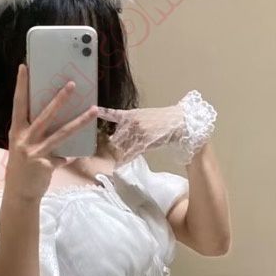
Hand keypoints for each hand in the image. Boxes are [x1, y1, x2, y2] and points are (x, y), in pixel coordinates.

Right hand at [5, 64, 97, 201]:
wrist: (19, 194)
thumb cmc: (22, 168)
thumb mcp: (22, 147)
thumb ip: (35, 134)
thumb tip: (56, 122)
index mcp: (16, 132)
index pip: (18, 104)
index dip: (21, 86)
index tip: (24, 67)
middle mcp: (24, 140)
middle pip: (45, 115)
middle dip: (59, 99)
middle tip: (72, 84)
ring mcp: (36, 152)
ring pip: (62, 133)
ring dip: (80, 121)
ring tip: (94, 110)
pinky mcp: (46, 165)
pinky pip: (64, 157)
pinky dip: (68, 157)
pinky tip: (71, 158)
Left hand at [97, 92, 216, 166]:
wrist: (180, 123)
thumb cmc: (164, 121)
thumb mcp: (145, 117)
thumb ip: (131, 124)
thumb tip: (117, 137)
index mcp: (131, 114)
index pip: (113, 114)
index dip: (103, 112)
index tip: (94, 110)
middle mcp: (132, 122)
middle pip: (116, 138)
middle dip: (119, 144)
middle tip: (123, 148)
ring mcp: (138, 132)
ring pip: (123, 147)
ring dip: (124, 152)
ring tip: (129, 154)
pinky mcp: (144, 141)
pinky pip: (131, 153)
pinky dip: (125, 160)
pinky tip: (121, 165)